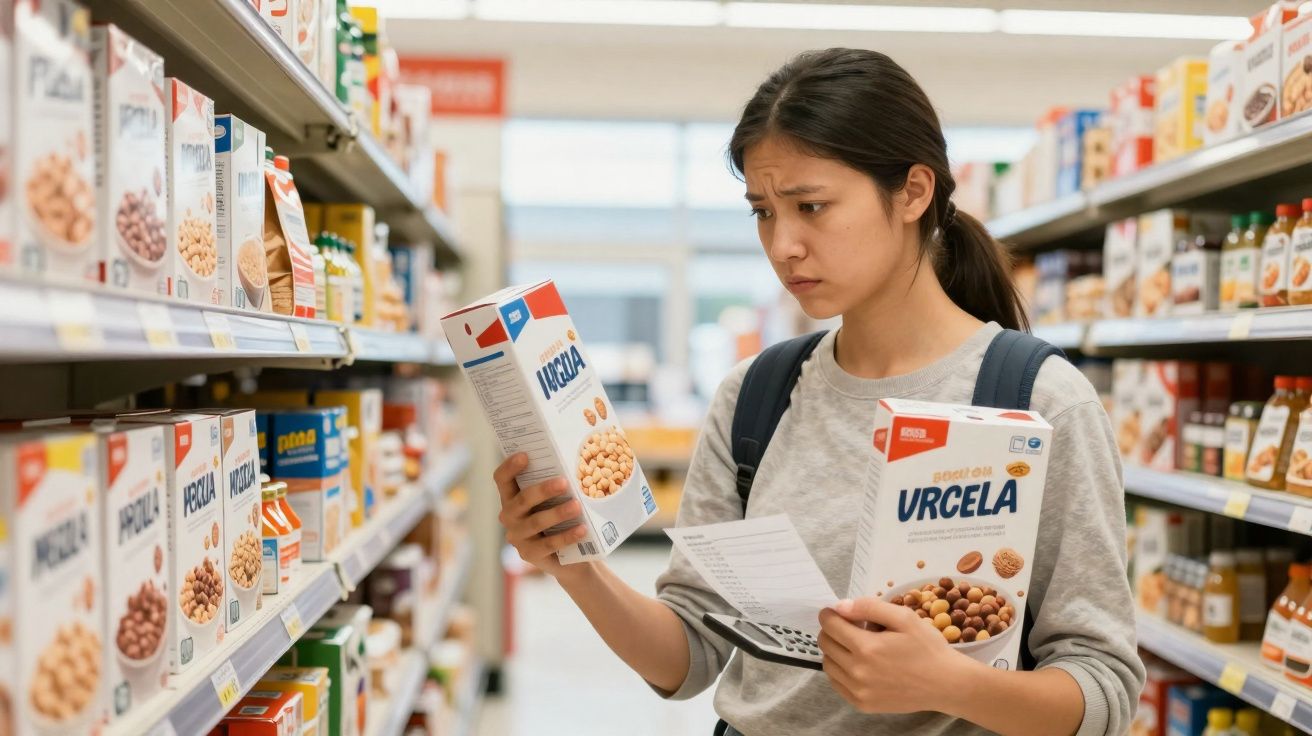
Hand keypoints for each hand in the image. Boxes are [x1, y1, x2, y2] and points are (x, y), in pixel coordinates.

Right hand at [494, 453, 589, 577]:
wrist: (570, 558)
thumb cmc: (561, 519)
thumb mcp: (555, 501)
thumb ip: (556, 486)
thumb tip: (572, 464)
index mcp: (512, 498)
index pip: (502, 479)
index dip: (510, 467)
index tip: (525, 455)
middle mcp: (510, 516)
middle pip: (522, 500)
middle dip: (543, 490)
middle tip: (564, 482)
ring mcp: (517, 537)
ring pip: (535, 522)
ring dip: (557, 513)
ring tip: (577, 506)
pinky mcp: (530, 555)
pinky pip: (548, 544)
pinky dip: (566, 536)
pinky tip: (582, 529)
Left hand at [818, 597, 980, 714]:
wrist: (946, 684)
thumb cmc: (927, 648)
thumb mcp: (904, 618)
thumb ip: (869, 607)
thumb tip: (840, 606)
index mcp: (867, 647)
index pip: (829, 625)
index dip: (830, 614)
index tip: (838, 612)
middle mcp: (858, 671)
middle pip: (825, 643)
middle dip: (833, 630)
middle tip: (853, 627)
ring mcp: (859, 691)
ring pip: (828, 663)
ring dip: (835, 650)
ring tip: (857, 646)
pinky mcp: (862, 704)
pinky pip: (836, 683)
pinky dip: (840, 670)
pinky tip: (858, 664)